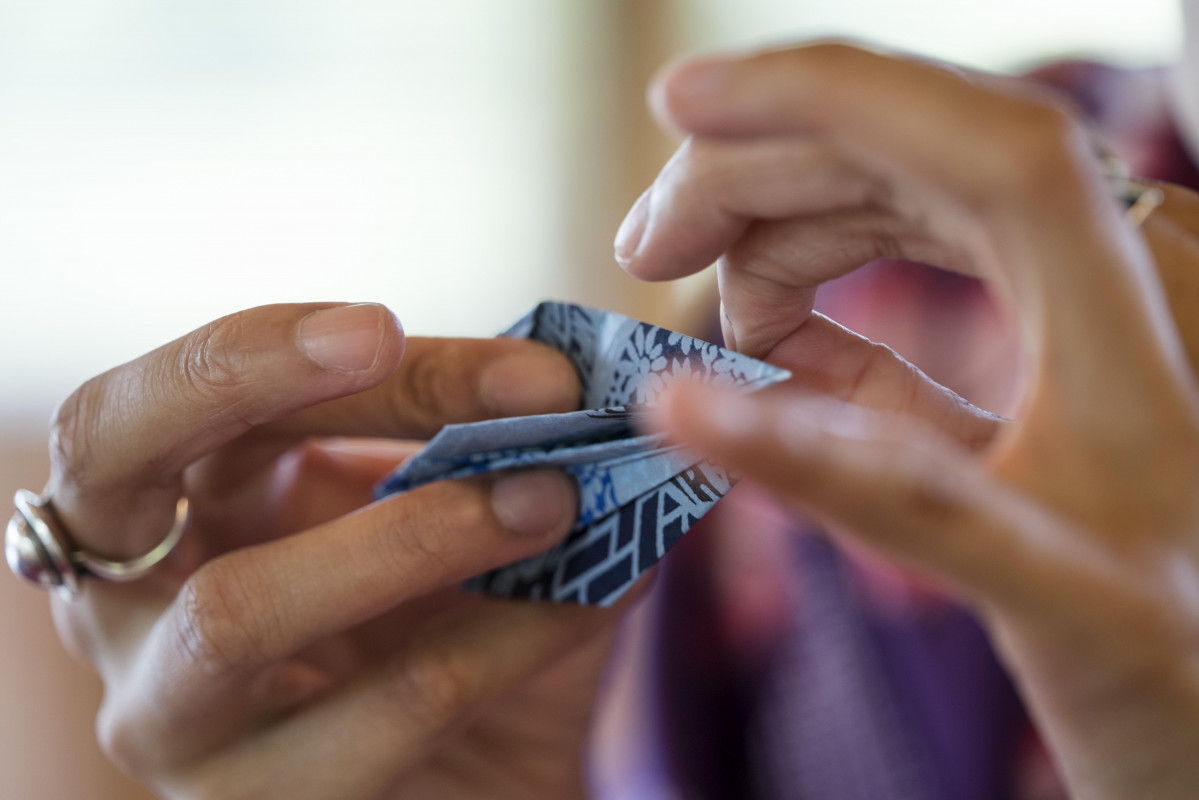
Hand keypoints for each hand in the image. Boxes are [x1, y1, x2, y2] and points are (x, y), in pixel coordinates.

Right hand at [46, 301, 627, 798]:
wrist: (469, 771)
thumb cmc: (426, 612)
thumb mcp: (419, 500)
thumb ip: (457, 431)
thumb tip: (555, 370)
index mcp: (147, 504)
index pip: (134, 408)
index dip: (244, 358)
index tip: (377, 325)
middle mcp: (123, 607)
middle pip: (131, 472)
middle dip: (299, 397)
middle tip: (490, 383)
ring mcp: (173, 720)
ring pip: (239, 609)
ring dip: (420, 531)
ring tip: (555, 494)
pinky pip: (389, 711)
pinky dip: (509, 636)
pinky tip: (598, 593)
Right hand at [620, 43, 1198, 798]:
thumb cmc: (1172, 677)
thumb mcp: (1032, 594)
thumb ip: (856, 479)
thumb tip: (687, 392)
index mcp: (1155, 350)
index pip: (992, 150)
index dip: (826, 95)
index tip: (676, 104)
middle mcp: (1155, 281)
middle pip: (924, 154)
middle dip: (760, 173)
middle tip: (646, 246)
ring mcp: (1127, 284)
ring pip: (922, 187)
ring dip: (793, 222)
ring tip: (715, 308)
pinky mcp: (1090, 308)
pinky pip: (942, 239)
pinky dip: (844, 260)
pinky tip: (785, 315)